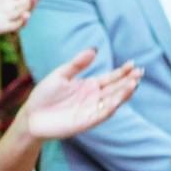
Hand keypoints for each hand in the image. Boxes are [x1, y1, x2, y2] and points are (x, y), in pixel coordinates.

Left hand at [22, 49, 141, 137]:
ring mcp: (91, 110)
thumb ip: (77, 63)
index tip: (133, 64)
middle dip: (128, 81)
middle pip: (116, 88)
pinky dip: (111, 107)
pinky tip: (119, 99)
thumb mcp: (60, 75)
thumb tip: (94, 49)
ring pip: (113, 101)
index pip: (111, 78)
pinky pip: (102, 114)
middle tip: (140, 72)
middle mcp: (93, 98)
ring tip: (135, 83)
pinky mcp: (86, 121)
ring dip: (124, 93)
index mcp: (89, 86)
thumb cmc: (43, 96)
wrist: (30, 117)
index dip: (122, 72)